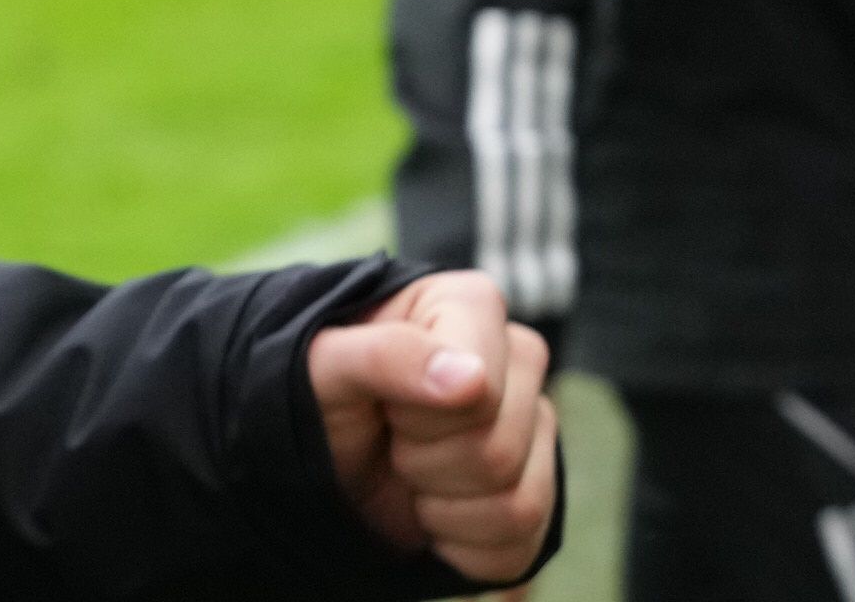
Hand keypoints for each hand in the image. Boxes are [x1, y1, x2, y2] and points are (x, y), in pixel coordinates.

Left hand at [304, 270, 557, 588]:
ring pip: (519, 504)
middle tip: (391, 438)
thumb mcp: (325, 365)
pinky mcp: (535, 489)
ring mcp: (533, 428)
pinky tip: (432, 512)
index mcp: (472, 307)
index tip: (384, 404)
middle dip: (425, 463)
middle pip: (500, 452)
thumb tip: (472, 380)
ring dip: (441, 507)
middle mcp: (516, 361)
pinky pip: (523, 544)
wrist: (319, 451)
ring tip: (408, 470)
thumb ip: (386, 356)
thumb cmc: (320, 392)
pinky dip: (462, 546)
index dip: (421, 417)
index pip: (482, 391)